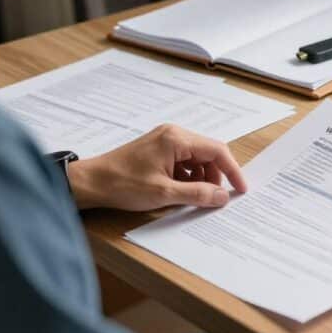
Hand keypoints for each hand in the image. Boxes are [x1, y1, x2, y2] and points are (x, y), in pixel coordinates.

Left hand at [67, 124, 246, 210]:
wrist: (90, 182)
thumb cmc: (122, 184)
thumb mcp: (164, 193)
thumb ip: (197, 194)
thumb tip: (223, 197)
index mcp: (177, 139)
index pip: (216, 151)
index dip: (232, 170)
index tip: (241, 189)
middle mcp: (173, 134)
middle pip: (208, 153)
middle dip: (215, 176)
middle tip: (215, 198)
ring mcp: (165, 140)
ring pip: (196, 159)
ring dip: (201, 178)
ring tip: (194, 197)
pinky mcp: (158, 150)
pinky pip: (183, 161)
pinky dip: (188, 177)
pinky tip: (181, 192)